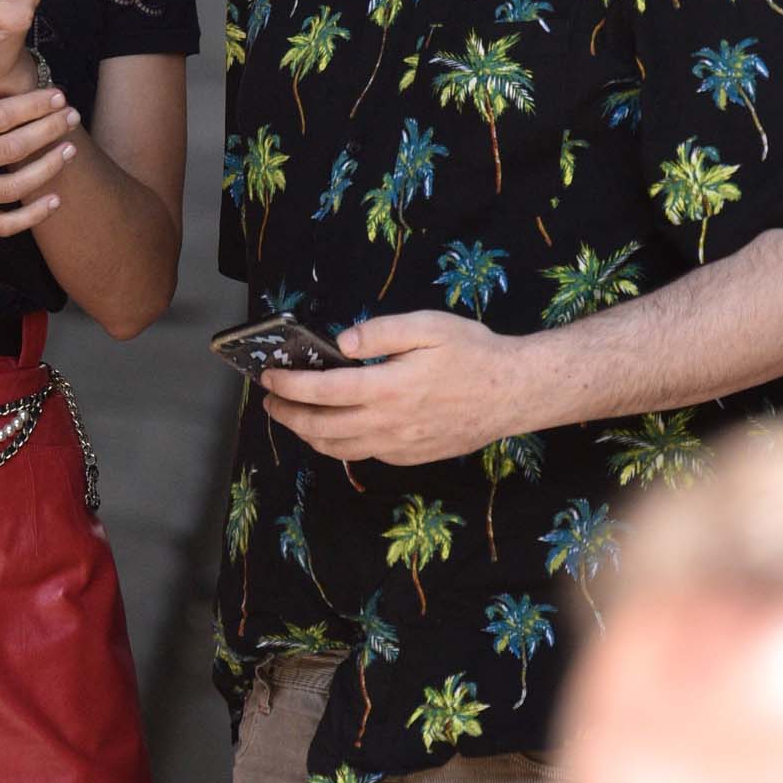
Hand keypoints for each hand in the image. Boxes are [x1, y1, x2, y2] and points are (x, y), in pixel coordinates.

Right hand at [0, 72, 74, 239]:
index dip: (33, 106)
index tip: (56, 95)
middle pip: (13, 148)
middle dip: (49, 130)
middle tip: (70, 116)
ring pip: (15, 187)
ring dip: (48, 168)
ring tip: (69, 150)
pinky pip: (3, 225)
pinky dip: (31, 216)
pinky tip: (52, 201)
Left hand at [261, 311, 536, 465]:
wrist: (513, 393)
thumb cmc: (473, 353)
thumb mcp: (429, 326)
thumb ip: (381, 332)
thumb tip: (342, 344)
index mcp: (388, 387)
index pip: (323, 390)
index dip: (290, 385)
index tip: (269, 376)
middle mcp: (388, 423)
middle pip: (321, 427)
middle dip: (287, 415)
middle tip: (269, 400)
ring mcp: (398, 445)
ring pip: (338, 449)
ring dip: (307, 435)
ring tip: (292, 417)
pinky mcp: (409, 456)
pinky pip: (363, 455)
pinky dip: (338, 445)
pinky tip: (334, 429)